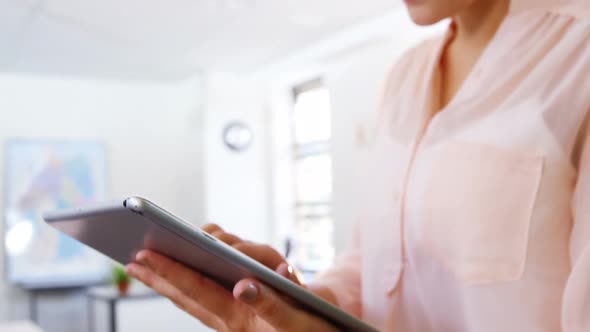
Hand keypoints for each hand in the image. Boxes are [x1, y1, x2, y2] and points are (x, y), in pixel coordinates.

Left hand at [125, 224, 338, 331]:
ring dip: (165, 281)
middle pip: (186, 294)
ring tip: (142, 265)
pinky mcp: (234, 317)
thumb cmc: (310, 324)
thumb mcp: (296, 316)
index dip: (171, 271)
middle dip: (158, 275)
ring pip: (190, 298)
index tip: (145, 255)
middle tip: (131, 257)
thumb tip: (245, 285)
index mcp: (240, 318)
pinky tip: (169, 280)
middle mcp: (229, 319)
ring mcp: (229, 318)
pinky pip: (200, 302)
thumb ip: (271, 301)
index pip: (198, 290)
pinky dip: (181, 289)